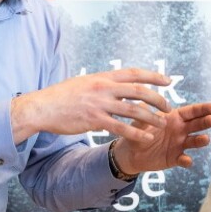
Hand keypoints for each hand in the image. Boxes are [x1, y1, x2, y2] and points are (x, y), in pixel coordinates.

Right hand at [10, 68, 170, 144]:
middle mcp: (103, 88)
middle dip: (157, 99)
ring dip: (151, 117)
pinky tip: (146, 138)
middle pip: (139, 91)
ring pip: (133, 110)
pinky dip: (136, 133)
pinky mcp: (94, 120)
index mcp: (102, 77)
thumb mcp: (83, 83)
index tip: (168, 80)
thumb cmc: (61, 96)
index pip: (133, 73)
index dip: (153, 76)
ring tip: (163, 124)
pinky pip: (121, 128)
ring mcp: (99, 104)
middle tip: (168, 107)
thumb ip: (101, 85)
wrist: (42, 107)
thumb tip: (115, 87)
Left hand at [112, 101, 210, 173]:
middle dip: (205, 122)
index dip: (203, 109)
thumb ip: (143, 114)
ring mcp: (180, 145)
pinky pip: (184, 160)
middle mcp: (181, 130)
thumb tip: (144, 104)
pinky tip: (186, 160)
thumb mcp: (139, 121)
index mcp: (175, 117)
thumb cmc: (138, 132)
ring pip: (195, 142)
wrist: (132, 153)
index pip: (192, 112)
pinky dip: (186, 160)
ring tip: (205, 139)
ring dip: (201, 140)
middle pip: (197, 125)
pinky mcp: (176, 159)